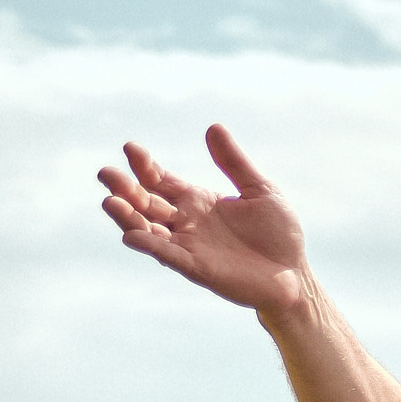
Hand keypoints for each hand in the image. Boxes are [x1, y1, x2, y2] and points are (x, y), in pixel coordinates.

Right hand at [98, 124, 309, 315]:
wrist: (294, 274)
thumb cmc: (278, 233)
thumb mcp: (261, 190)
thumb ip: (234, 162)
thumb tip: (213, 127)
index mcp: (197, 200)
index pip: (161, 179)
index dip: (144, 165)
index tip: (130, 148)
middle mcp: (186, 222)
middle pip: (145, 202)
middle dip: (124, 189)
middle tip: (106, 173)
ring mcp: (188, 245)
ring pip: (148, 229)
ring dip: (127, 217)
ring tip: (109, 202)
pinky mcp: (198, 268)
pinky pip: (169, 256)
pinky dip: (150, 246)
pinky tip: (132, 236)